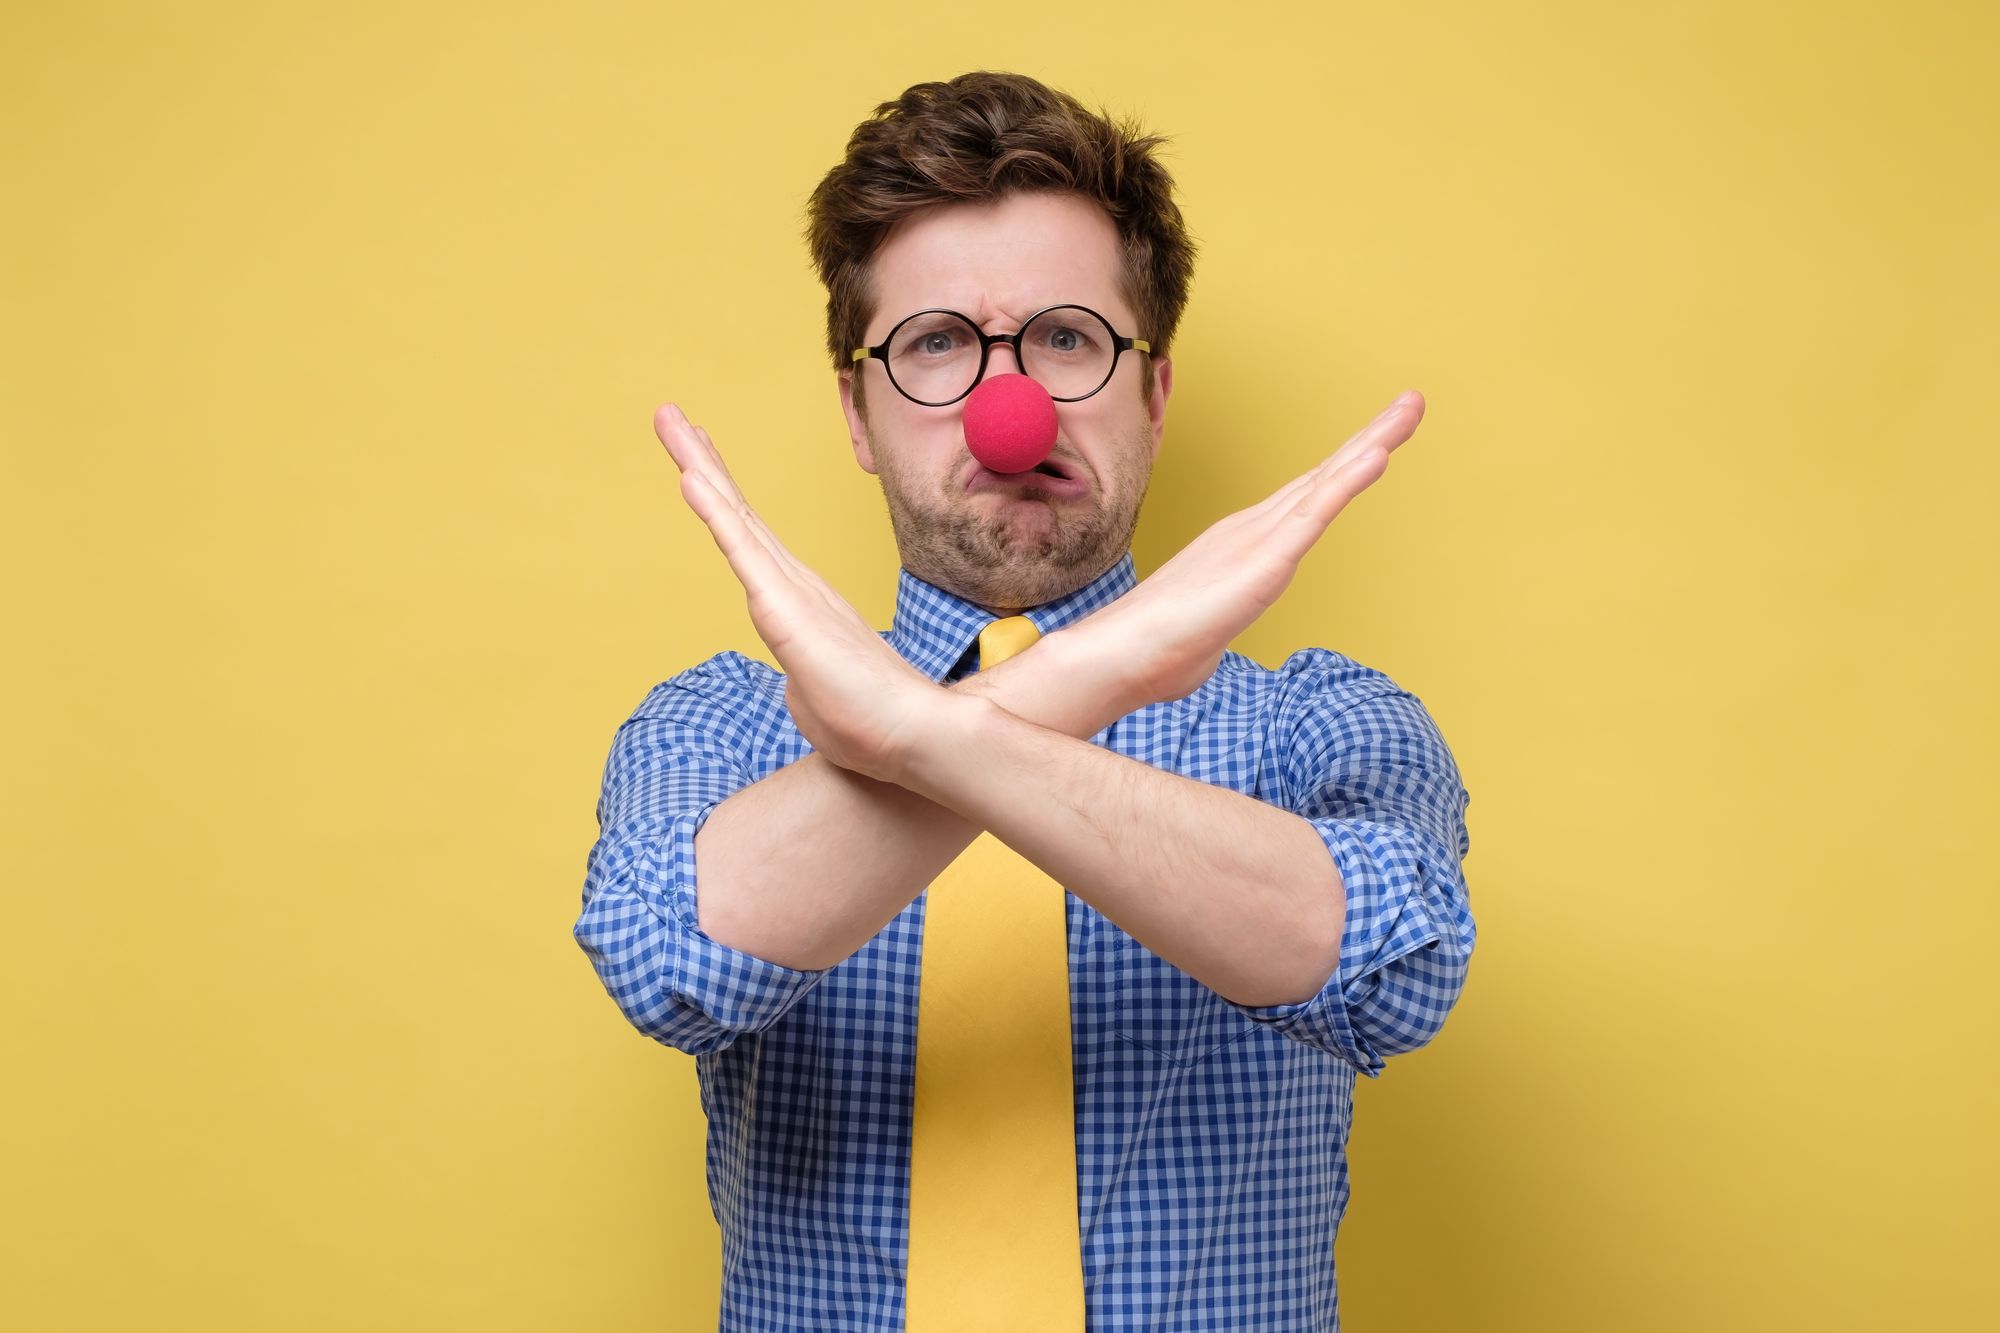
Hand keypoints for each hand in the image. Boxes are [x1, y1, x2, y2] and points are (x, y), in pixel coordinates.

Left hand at [652, 403, 949, 783]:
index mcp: (798, 602)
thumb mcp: (815, 699)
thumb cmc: (871, 728)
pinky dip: (715, 512)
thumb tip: (797, 682)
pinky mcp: (785, 609)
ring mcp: (790, 591)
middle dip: (703, 461)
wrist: (914, 738)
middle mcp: (795, 584)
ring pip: (734, 518)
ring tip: (672, 421)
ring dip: (699, 467)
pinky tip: (691, 478)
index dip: (722, 498)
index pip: (750, 542)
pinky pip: (742, 551)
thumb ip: (800, 679)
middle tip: (673, 415)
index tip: (698, 462)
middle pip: (738, 513)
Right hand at [1066, 390, 1423, 710]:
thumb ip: (1211, 628)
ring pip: (1327, 482)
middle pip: (1325, 475)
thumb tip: (1199, 646)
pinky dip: (1347, 482)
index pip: (1308, 499)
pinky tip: (1377, 457)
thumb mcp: (1203, 636)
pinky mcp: (1264, 561)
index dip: (1346, 467)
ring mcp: (1258, 540)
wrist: (1121, 657)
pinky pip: (1315, 514)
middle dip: (1371, 437)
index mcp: (1246, 544)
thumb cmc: (1157, 652)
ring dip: (1373, 443)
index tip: (1381, 441)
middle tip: (1412, 401)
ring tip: (1409, 409)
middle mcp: (1253, 529)